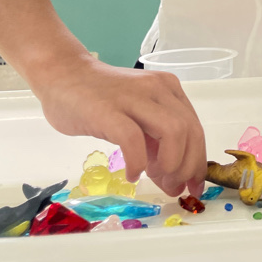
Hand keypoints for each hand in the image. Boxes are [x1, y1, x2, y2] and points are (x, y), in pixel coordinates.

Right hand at [34, 56, 206, 197]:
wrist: (63, 74)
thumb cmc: (99, 99)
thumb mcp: (137, 119)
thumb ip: (156, 143)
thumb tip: (173, 180)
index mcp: (168, 89)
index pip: (195, 128)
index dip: (197, 161)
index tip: (193, 185)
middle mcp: (157, 89)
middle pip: (190, 132)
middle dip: (187, 167)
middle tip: (173, 187)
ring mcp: (134, 97)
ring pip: (173, 132)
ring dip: (170, 164)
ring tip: (154, 178)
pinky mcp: (109, 110)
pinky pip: (133, 139)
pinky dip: (137, 162)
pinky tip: (131, 174)